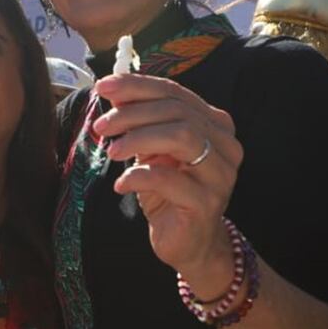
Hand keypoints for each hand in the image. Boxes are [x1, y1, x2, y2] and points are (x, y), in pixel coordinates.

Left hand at [94, 74, 243, 282]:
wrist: (188, 241)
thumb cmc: (168, 191)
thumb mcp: (152, 149)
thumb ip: (140, 121)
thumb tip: (113, 90)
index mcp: (215, 124)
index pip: (175, 93)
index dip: (137, 86)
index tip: (103, 86)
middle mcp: (225, 145)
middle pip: (178, 112)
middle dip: (133, 114)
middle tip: (102, 126)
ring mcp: (221, 175)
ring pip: (182, 137)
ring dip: (139, 139)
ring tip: (112, 152)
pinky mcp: (207, 203)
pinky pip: (170, 179)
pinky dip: (139, 176)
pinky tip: (121, 184)